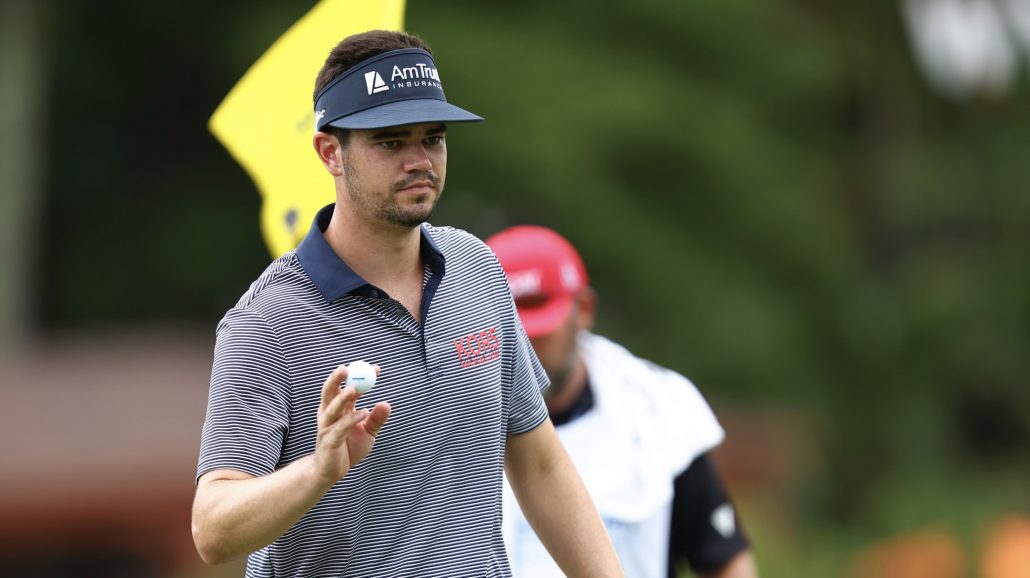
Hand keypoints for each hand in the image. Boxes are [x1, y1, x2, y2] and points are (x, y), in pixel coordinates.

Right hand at [312, 364, 390, 482]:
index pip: (348, 387)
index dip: (360, 377)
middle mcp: (330, 414)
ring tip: (353, 389)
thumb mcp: (367, 432)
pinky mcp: (330, 440)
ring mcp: (328, 427)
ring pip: (332, 408)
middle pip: (330, 392)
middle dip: (337, 379)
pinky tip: (364, 413)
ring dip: (342, 398)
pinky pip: (341, 427)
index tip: (376, 368)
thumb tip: (386, 404)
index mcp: (339, 409)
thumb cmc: (348, 448)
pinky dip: (352, 419)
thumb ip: (376, 419)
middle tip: (347, 367)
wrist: (331, 472)